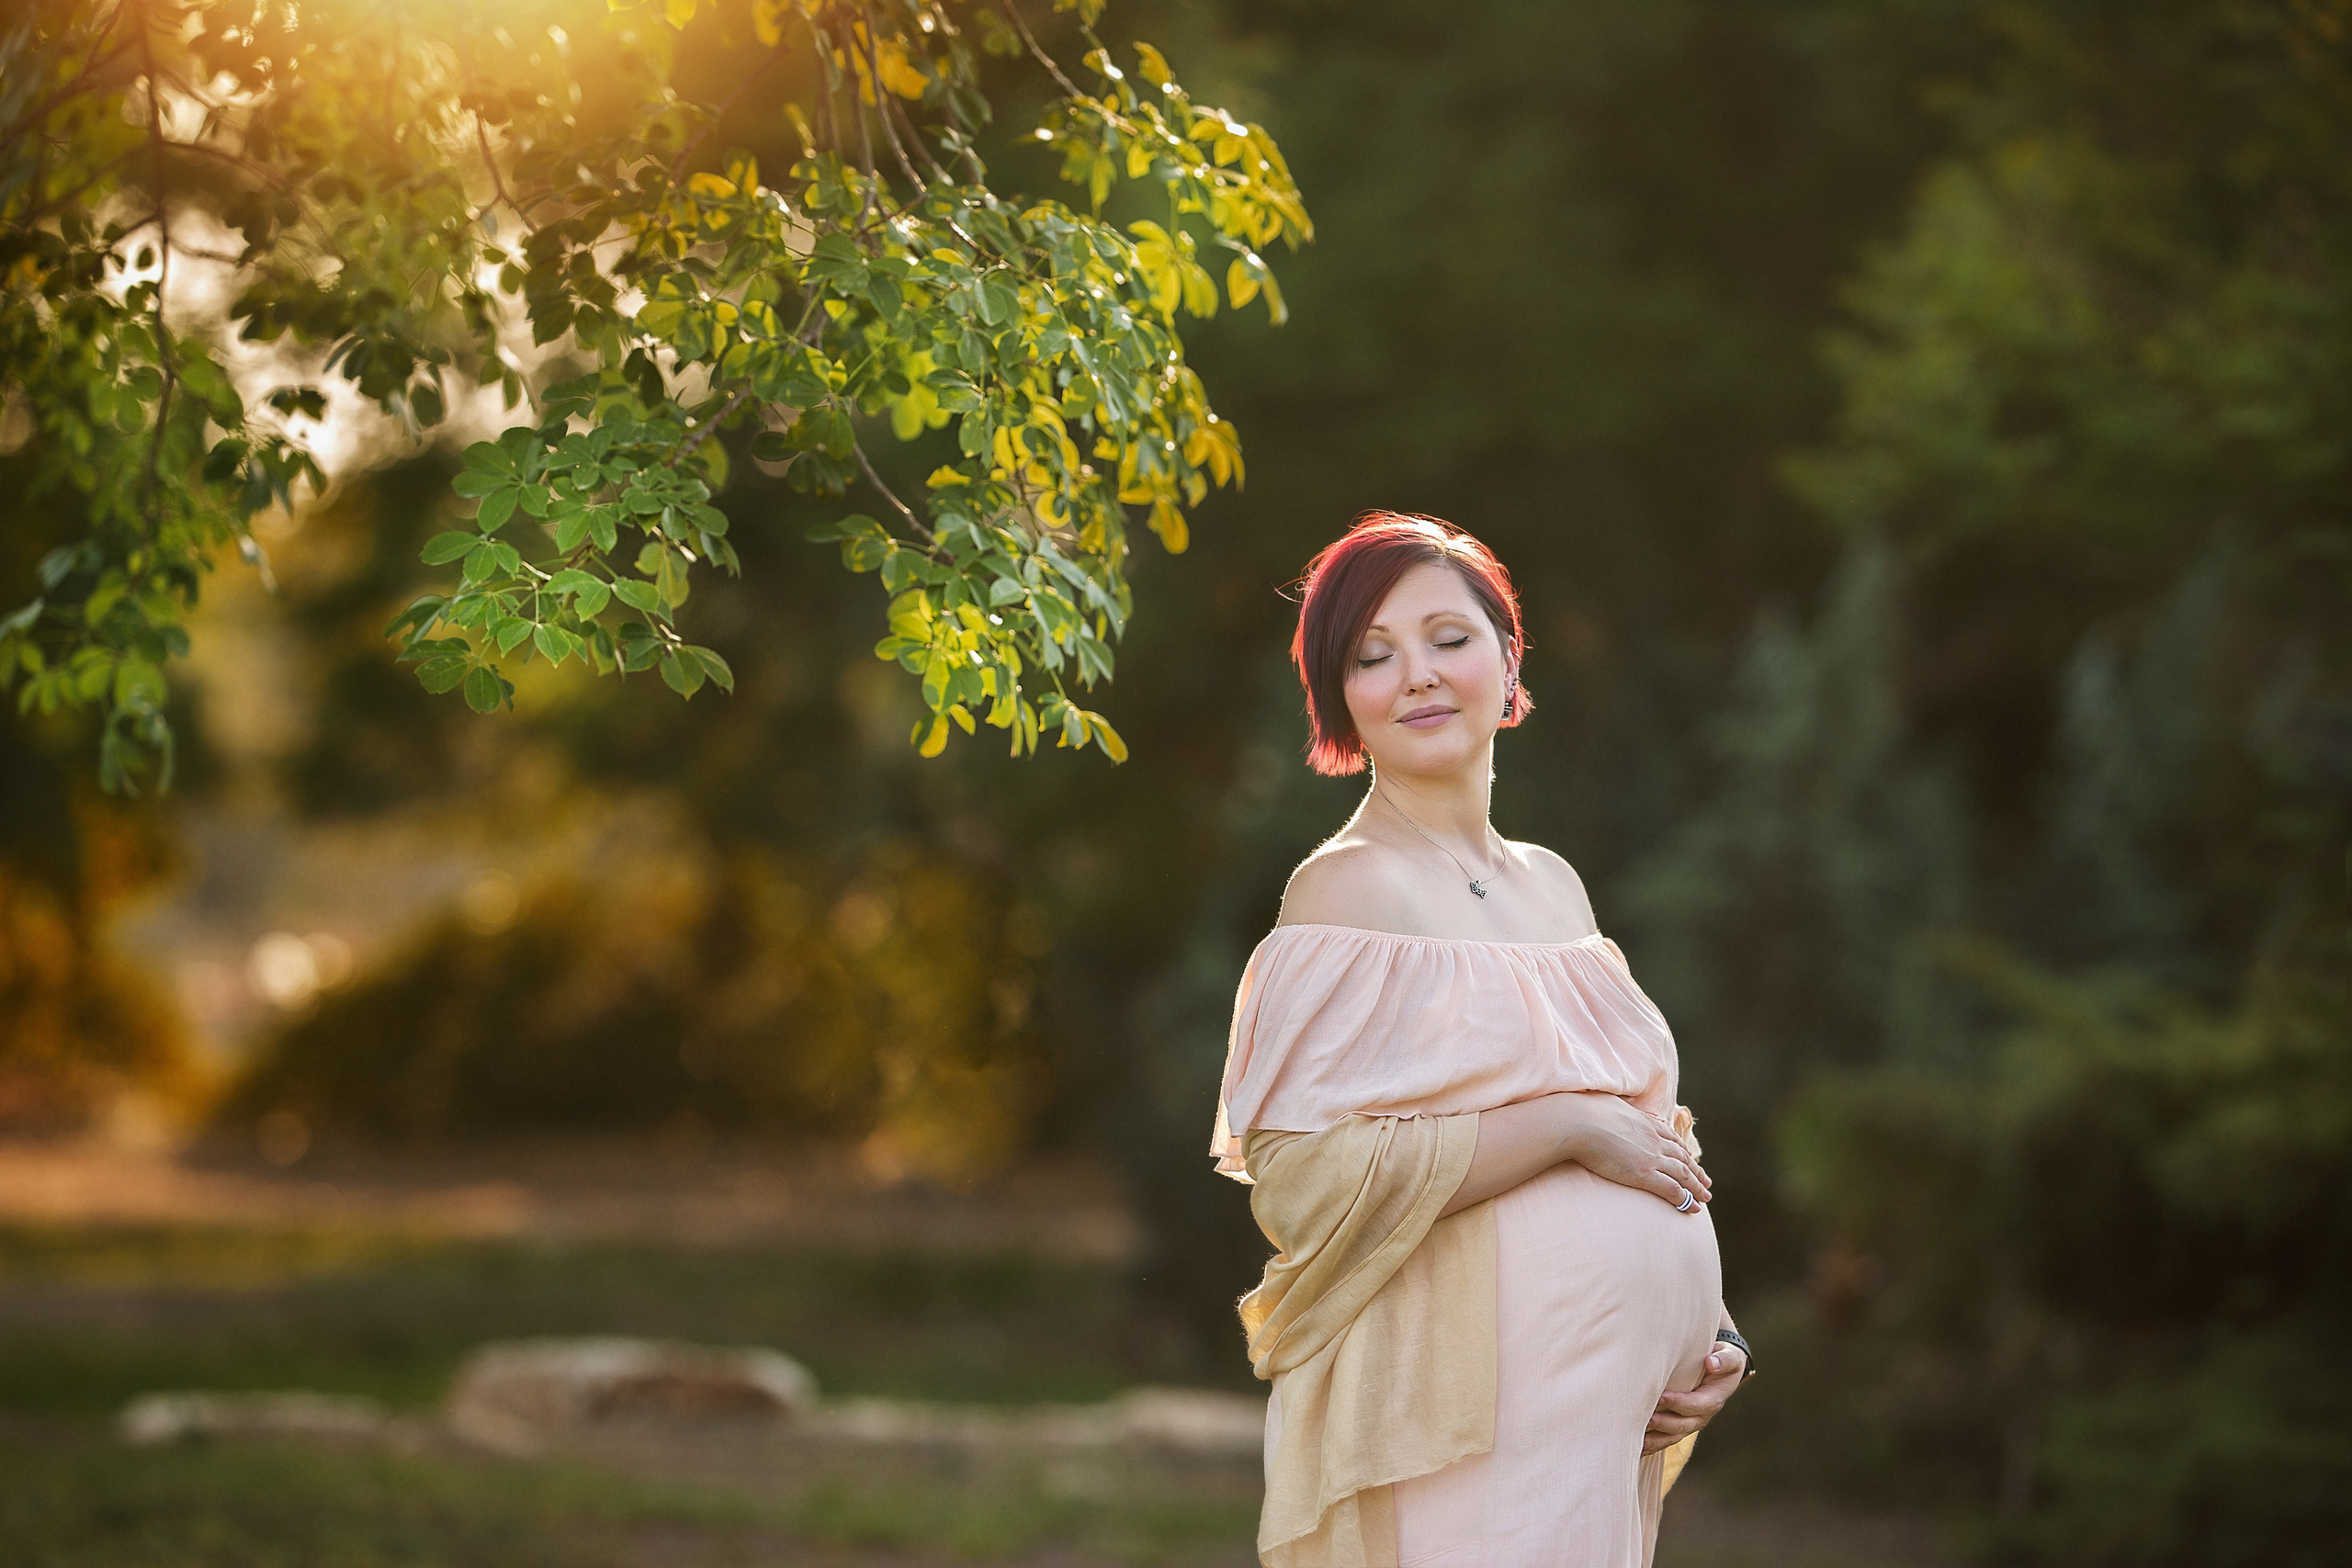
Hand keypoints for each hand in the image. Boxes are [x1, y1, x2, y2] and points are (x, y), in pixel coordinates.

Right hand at [1558, 1095, 1711, 1210]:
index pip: (1670, 1138)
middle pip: (1682, 1157)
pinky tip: (1694, 1208)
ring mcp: (1651, 1157)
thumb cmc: (1583, 1112)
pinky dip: (1685, 1199)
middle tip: (1706, 1182)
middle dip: (1696, 1171)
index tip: (1689, 1158)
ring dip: (1696, 1187)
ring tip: (1705, 1197)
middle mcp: (1653, 1139)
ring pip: (1683, 1174)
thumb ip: (1614, 1107)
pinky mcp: (1644, 1174)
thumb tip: (1606, 1104)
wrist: (1578, 1122)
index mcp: (1645, 1122)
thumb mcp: (1606, 1103)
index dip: (1682, 1150)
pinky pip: (1672, 1189)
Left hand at [1642, 1340, 1746, 1453]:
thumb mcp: (1730, 1356)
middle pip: (1683, 1424)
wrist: (1719, 1369)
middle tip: (1646, 1419)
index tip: (1662, 1397)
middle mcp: (1702, 1415)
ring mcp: (1689, 1423)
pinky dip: (1652, 1444)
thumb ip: (1725, 1359)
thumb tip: (1712, 1364)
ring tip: (1639, 1438)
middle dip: (1664, 1423)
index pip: (1696, 1404)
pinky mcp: (1678, 1425)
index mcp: (1713, 1399)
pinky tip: (1637, 1447)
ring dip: (1656, 1439)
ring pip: (1673, 1436)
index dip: (1679, 1403)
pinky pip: (1665, 1439)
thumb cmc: (1723, 1360)